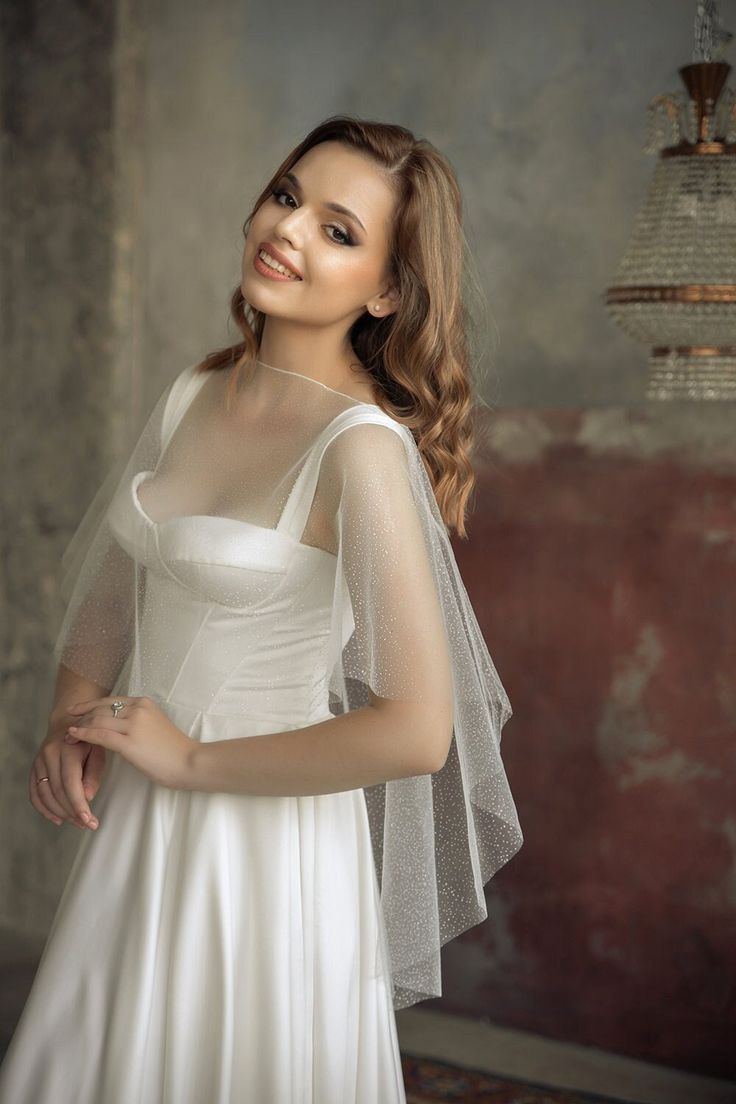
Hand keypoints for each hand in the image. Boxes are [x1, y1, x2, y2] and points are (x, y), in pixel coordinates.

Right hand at [30, 711, 105, 830]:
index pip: (70, 782)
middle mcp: (49, 755)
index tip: (89, 820)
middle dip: (72, 812)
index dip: (78, 804)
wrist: (68, 722)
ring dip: (60, 813)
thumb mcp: (99, 750)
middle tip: (87, 824)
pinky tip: (57, 819)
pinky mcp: (34, 768)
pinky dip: (44, 809)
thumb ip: (94, 773)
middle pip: (57, 791)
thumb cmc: (88, 738)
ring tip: (76, 822)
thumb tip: (87, 797)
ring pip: (44, 794)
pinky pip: (34, 793)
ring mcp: (39, 762)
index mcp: (68, 749)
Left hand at [64, 695, 192, 793]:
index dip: (89, 705)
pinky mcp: (130, 742)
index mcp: (144, 703)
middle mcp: (138, 709)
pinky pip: (100, 735)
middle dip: (81, 716)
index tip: (76, 710)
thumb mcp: (155, 725)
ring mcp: (134, 724)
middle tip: (67, 723)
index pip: (110, 701)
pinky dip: (84, 734)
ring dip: (80, 727)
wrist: (190, 762)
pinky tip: (74, 735)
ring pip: (98, 720)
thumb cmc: (175, 749)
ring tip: (68, 734)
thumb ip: (137, 720)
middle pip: (101, 708)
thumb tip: (118, 725)